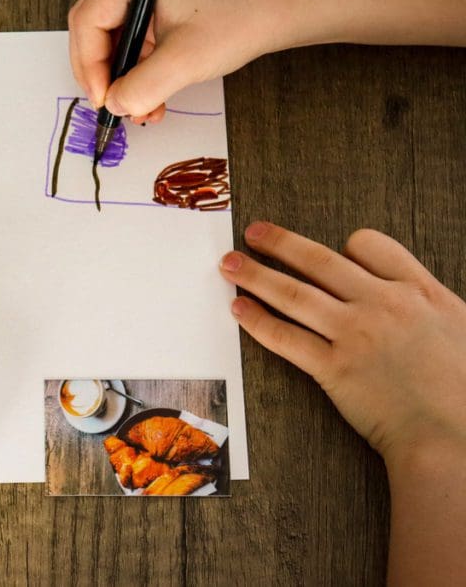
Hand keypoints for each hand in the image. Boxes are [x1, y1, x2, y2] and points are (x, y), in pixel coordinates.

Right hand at [68, 0, 294, 122]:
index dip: (89, 65)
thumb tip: (114, 105)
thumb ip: (142, 88)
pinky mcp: (153, 11)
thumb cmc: (239, 20)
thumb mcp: (185, 62)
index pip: (88, 20)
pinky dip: (135, 76)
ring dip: (121, 81)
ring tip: (140, 109)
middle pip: (92, 31)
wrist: (275, 14)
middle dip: (102, 75)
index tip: (104, 98)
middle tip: (113, 105)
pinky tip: (151, 99)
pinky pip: (129, 47)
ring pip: (110, 44)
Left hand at [218, 222, 465, 468]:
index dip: (345, 246)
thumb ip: (433, 307)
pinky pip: (285, 337)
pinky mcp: (334, 369)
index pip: (370, 246)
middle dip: (280, 244)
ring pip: (293, 294)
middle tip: (253, 233)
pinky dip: (257, 321)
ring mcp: (355, 335)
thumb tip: (414, 301)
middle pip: (319, 262)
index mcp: (420, 292)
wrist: (457, 438)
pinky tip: (239, 309)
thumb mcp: (463, 330)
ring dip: (256, 275)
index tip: (330, 250)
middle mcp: (383, 304)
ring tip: (229, 264)